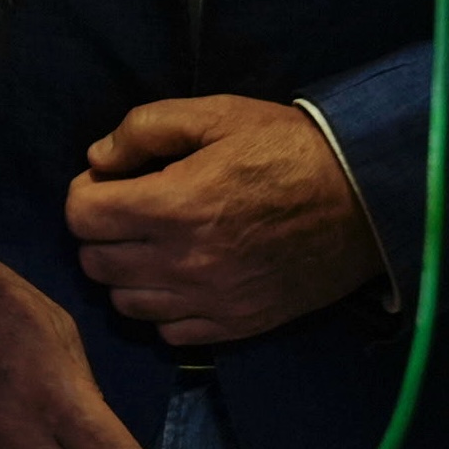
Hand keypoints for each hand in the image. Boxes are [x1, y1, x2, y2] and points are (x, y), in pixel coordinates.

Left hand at [66, 97, 382, 344]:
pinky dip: (163, 310)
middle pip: (96, 263)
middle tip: (128, 211)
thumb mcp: (215, 114)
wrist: (366, 199)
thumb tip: (98, 159)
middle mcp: (185, 262)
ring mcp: (212, 301)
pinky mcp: (239, 325)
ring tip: (153, 245)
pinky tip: (182, 278)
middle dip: (100, 232)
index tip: (110, 181)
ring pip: (126, 303)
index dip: (85, 193)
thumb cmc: (287, 148)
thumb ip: (144, 129)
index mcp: (173, 205)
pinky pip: (171, 334)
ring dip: (127, 273)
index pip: (82, 217)